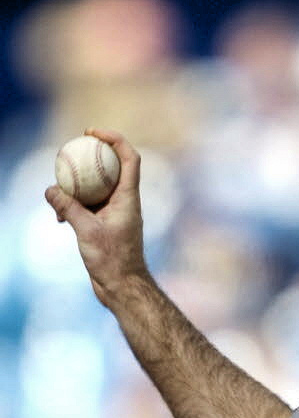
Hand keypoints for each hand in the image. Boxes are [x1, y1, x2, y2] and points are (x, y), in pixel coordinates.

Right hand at [44, 128, 150, 307]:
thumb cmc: (113, 260)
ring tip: (57, 183)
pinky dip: (73, 204)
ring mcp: (115, 212)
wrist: (122, 286)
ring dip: (77, 183)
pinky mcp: (104, 223)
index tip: (93, 132)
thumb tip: (49, 189)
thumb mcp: (86, 231)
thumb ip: (68, 208)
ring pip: (96, 186)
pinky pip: (88, 205)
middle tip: (71, 146)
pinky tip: (56, 216)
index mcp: (129, 198)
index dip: (115, 139)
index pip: (130, 158)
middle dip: (92, 154)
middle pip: (112, 167)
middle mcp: (125, 201)